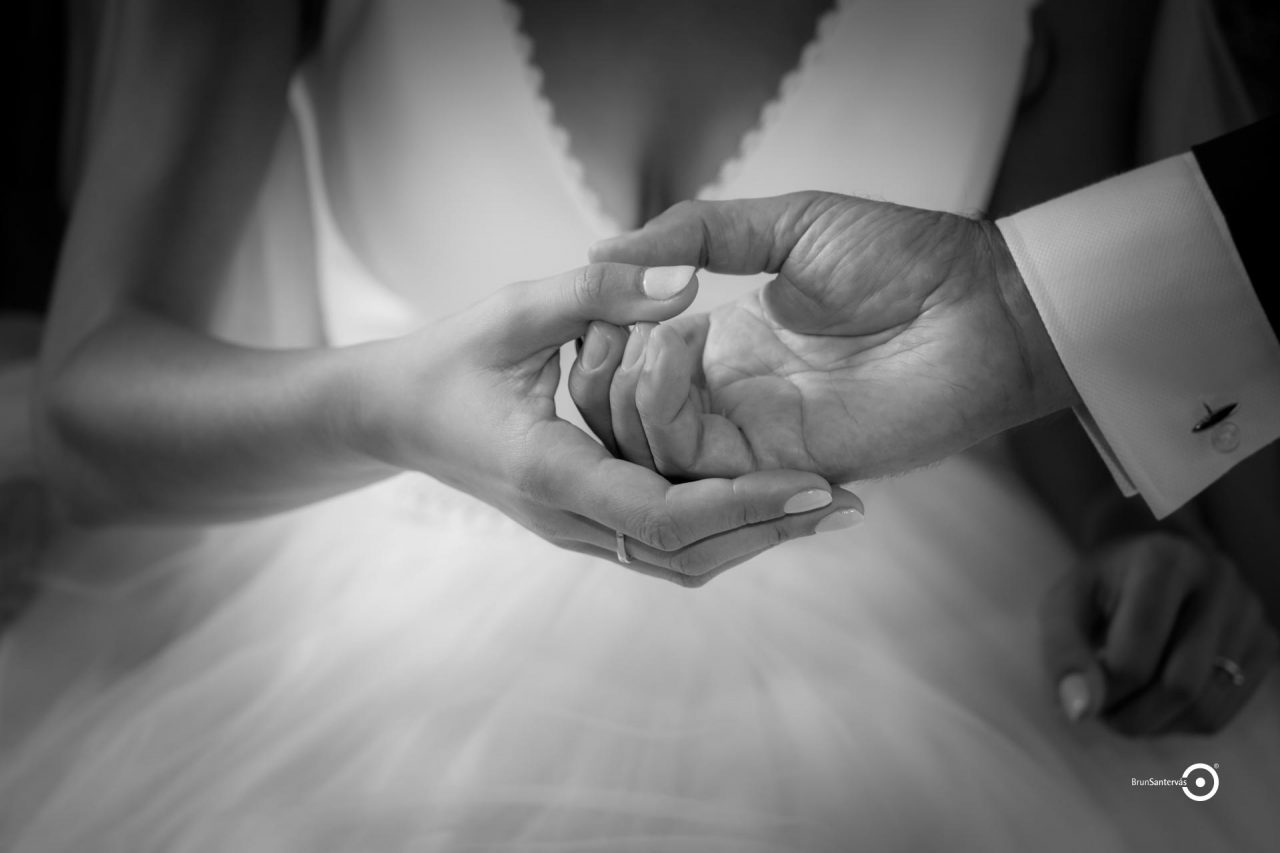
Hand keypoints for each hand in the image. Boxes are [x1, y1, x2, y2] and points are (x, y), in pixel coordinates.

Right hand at [348, 262, 861, 585]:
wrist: (391, 417)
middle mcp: (569, 519)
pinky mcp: (583, 525)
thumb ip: (598, 290)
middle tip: (844, 504)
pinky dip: (717, 530)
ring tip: (820, 506)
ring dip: (751, 538)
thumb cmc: (448, 359)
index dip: (746, 505)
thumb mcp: (515, 309)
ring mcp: (576, 531)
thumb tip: (682, 285)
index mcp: (552, 472)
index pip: (664, 515)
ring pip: (679, 561)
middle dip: (769, 533)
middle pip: (687, 555)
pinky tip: (763, 500)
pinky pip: (661, 546)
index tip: (817, 485)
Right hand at [582, 193, 1077, 481]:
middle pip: (618, 427)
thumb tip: (600, 250)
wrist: (984, 299)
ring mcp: (751, 438)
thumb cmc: (905, 258)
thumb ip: (695, 233)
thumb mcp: (783, 225)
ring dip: (629, 384)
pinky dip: (664, 403)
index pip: (625, 375)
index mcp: (724, 354)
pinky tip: (688, 341)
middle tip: (619, 314)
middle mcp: (728, 404)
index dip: (598, 338)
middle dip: (597, 370)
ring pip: (642, 453)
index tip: (599, 289)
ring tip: (667, 324)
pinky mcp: (778, 462)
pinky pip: (690, 459)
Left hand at [1041, 532, 1277, 735]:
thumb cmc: (1102, 585)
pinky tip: (1154, 699)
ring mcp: (1249, 614)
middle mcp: (1219, 582)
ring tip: (1125, 703)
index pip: (1134, 659)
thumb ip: (1064, 654)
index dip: (1102, 693)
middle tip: (1102, 708)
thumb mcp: (1065, 605)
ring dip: (1154, 725)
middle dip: (1131, 715)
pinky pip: (1223, 713)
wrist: (1150, 557)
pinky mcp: (1266, 643)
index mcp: (1163, 562)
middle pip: (1180, 688)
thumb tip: (1080, 713)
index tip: (1082, 694)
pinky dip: (1180, 722)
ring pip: (1205, 709)